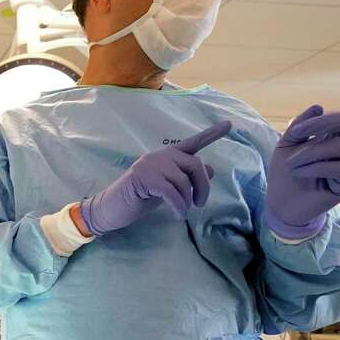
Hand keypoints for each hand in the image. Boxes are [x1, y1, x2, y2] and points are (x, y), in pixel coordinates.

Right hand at [79, 121, 229, 235]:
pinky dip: (179, 205)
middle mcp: (159, 156)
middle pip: (194, 164)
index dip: (211, 134)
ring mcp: (150, 165)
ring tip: (182, 211)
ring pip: (183, 180)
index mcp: (166, 156)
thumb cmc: (138, 198)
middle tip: (200, 204)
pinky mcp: (144, 178)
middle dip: (203, 186)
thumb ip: (186, 177)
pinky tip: (177, 214)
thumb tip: (210, 169)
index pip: (192, 143)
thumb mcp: (167, 188)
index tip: (229, 125)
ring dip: (187, 200)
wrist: (110, 208)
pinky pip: (172, 191)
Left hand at [265, 71, 339, 239]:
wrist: (282, 202)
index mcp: (335, 132)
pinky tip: (302, 173)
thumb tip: (320, 107)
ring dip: (310, 153)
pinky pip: (339, 167)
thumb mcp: (286, 144)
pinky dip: (315, 167)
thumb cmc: (285, 172)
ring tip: (294, 164)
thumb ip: (300, 126)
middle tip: (298, 133)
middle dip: (322, 123)